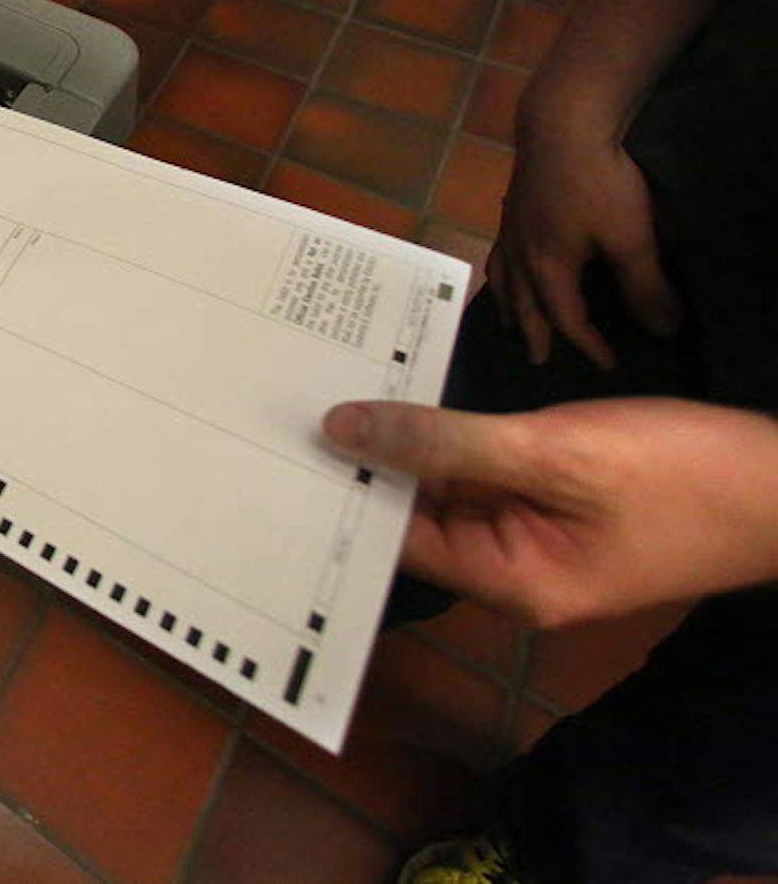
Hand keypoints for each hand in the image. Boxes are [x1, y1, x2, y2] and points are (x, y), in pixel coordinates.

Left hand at [323, 397, 777, 627]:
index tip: (278, 439)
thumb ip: (446, 444)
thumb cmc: (685, 475)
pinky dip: (455, 434)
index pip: (395, 540)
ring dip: (407, 438)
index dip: (340, 488)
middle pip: (415, 515)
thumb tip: (344, 431)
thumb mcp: (557, 452)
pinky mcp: (562, 499)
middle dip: (365, 459)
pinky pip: (488, 468)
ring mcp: (540, 534)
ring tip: (329, 380)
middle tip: (285, 397)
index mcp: (509, 582)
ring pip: (448, 486)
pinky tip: (411, 385)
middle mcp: (514, 570)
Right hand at [487, 118, 677, 369]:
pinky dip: (500, 271)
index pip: (568, 319)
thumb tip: (664, 330)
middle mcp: (522, 255)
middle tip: (539, 359)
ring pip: (504, 281)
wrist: (562, 126)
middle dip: (535, 335)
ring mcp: (512, 230)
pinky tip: (507, 262)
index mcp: (549, 269)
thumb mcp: (631, 237)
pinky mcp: (512, 208)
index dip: (589, 345)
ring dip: (508, 307)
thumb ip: (645, 286)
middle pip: (525, 306)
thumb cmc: (598, 182)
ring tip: (508, 322)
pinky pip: (498, 253)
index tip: (608, 364)